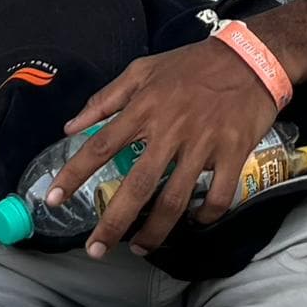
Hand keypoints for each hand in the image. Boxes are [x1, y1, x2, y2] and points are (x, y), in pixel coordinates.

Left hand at [47, 35, 283, 258]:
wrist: (251, 57)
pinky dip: (206, 215)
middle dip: (114, 222)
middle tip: (96, 249)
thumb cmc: (192, 64)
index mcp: (144, 108)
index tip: (54, 199)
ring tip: (139, 248)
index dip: (75, 174)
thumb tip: (71, 126)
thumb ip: (105, 98)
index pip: (101, 145)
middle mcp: (170, 129)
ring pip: (175, 199)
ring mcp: (203, 144)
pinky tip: (195, 222)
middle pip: (137, 185)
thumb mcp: (143, 70)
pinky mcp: (234, 152)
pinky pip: (218, 195)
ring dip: (155, 230)